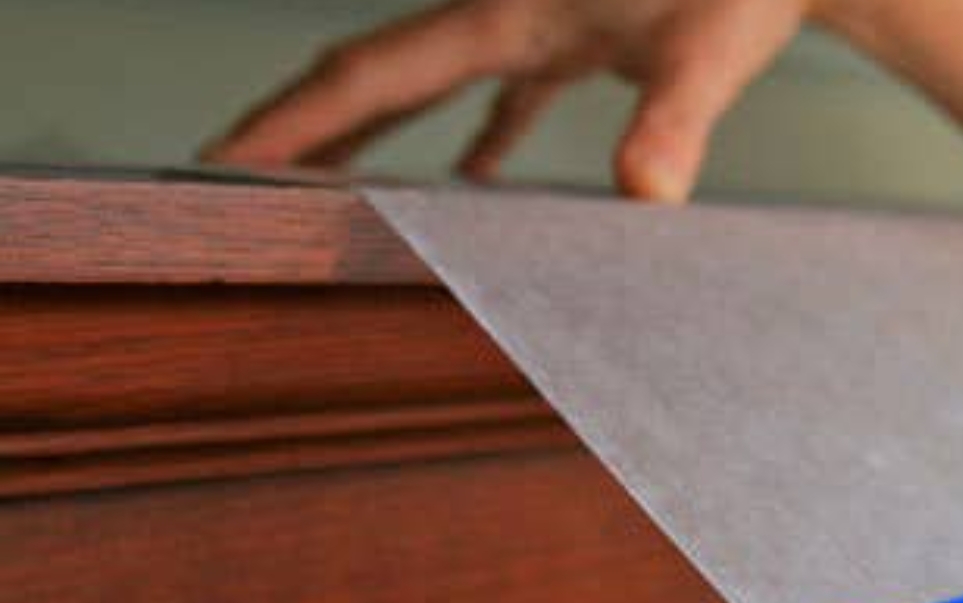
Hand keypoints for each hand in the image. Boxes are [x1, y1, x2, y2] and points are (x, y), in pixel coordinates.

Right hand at [203, 0, 811, 201]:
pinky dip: (475, 138)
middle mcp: (501, 13)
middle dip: (305, 123)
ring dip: (373, 132)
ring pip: (428, 83)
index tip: (227, 156)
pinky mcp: (575, 40)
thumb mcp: (706, 54)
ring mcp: (533, 24)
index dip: (294, 119)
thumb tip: (647, 195)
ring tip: (326, 183)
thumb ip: (672, 122)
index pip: (372, 75)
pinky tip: (477, 181)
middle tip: (241, 172)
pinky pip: (499, 93)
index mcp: (504, 16)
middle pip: (376, 73)